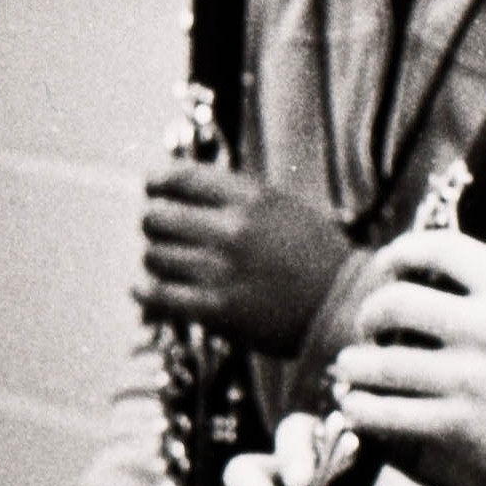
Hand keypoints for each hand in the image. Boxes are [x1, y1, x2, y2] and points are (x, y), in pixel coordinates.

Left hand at [135, 163, 355, 355]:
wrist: (341, 306)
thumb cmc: (314, 256)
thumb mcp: (283, 207)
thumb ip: (235, 196)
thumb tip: (179, 188)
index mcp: (250, 198)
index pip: (179, 177)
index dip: (155, 182)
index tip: (151, 188)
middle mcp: (232, 229)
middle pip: (156, 216)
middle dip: (153, 224)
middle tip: (161, 233)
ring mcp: (221, 270)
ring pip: (153, 256)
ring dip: (155, 260)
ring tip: (167, 264)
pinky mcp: (215, 309)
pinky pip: (157, 294)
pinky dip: (144, 291)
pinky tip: (144, 289)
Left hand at [331, 229, 485, 485]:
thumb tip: (460, 282)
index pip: (437, 247)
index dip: (399, 255)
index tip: (388, 270)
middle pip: (391, 303)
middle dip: (369, 318)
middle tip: (368, 334)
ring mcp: (467, 378)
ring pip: (374, 362)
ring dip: (353, 368)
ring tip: (352, 374)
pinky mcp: (454, 429)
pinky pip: (380, 413)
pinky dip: (362, 411)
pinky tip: (363, 412)